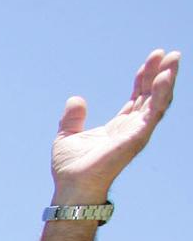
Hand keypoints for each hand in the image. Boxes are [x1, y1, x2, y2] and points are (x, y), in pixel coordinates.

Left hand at [50, 48, 179, 204]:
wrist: (72, 187)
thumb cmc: (71, 168)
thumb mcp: (67, 136)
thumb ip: (73, 117)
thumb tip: (76, 99)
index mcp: (119, 126)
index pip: (137, 96)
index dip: (144, 77)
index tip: (151, 58)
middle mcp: (132, 128)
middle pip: (151, 95)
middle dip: (160, 74)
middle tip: (167, 53)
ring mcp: (137, 132)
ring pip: (159, 101)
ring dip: (167, 80)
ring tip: (173, 59)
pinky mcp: (137, 137)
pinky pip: (154, 112)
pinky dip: (161, 94)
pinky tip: (164, 78)